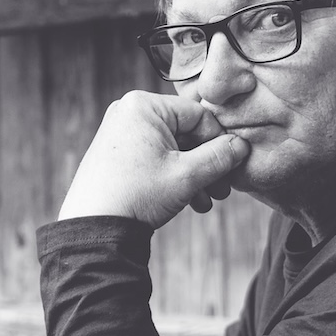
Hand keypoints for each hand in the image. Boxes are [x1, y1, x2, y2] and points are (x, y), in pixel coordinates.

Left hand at [58, 91, 249, 227]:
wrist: (94, 230)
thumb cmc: (137, 195)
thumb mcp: (188, 175)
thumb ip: (220, 156)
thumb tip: (241, 145)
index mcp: (144, 105)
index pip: (198, 115)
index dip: (219, 142)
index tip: (232, 167)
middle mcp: (129, 113)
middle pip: (186, 133)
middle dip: (207, 165)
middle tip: (223, 190)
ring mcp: (121, 134)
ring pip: (173, 149)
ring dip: (195, 175)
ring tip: (206, 202)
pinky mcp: (117, 154)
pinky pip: (156, 158)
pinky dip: (174, 177)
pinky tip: (190, 202)